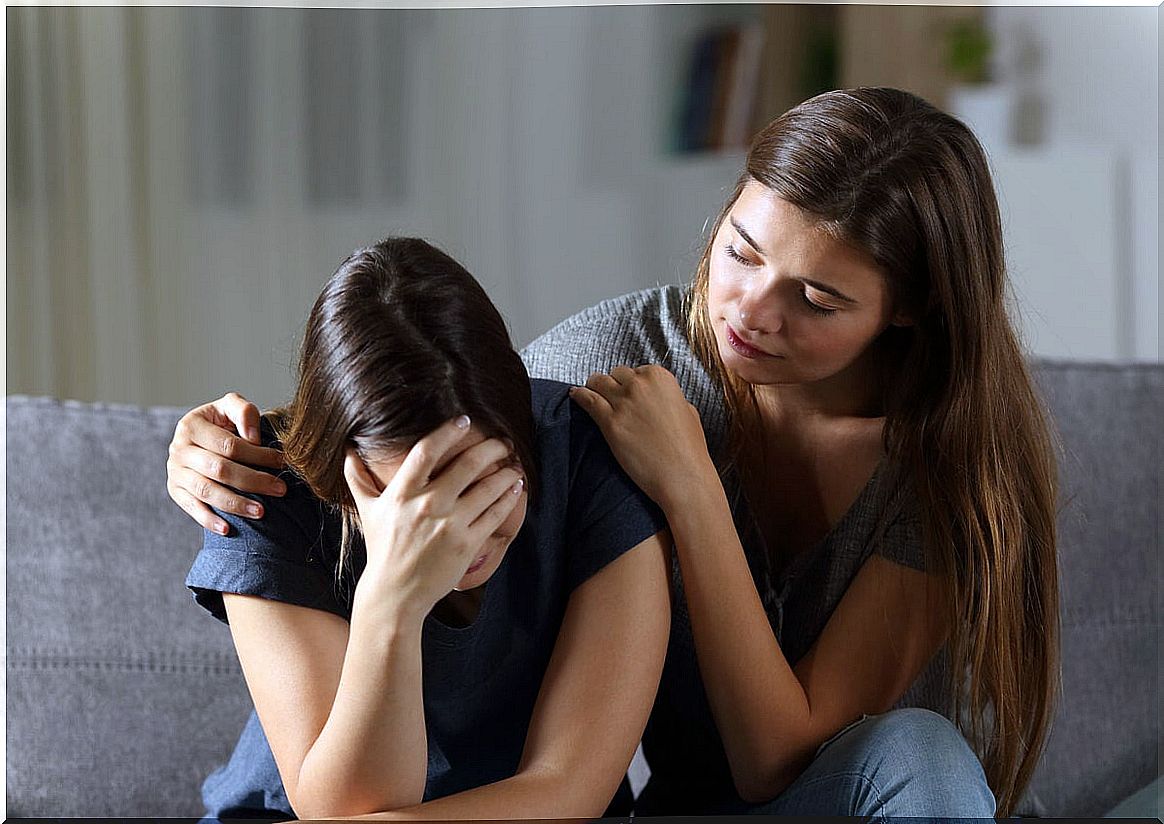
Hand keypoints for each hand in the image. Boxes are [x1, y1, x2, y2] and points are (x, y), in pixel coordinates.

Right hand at [166, 392, 286, 534]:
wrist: (200, 437)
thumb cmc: (223, 422)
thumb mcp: (231, 407)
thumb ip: (244, 412)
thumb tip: (253, 438)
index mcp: (191, 425)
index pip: (229, 445)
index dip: (258, 454)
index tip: (281, 462)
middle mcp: (178, 449)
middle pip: (220, 470)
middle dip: (254, 481)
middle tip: (280, 489)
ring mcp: (175, 472)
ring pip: (207, 491)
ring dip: (236, 504)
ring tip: (261, 511)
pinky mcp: (175, 491)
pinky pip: (192, 508)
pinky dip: (209, 520)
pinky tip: (228, 529)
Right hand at [343, 417, 525, 618]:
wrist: (396, 593)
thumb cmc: (382, 549)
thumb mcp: (367, 512)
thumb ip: (358, 480)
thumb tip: (348, 452)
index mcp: (402, 493)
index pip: (427, 450)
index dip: (448, 431)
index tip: (464, 420)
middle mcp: (427, 505)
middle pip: (467, 464)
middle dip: (491, 448)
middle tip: (502, 443)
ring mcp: (450, 525)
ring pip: (487, 488)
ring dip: (506, 473)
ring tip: (515, 465)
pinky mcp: (467, 544)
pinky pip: (494, 515)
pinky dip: (508, 498)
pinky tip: (515, 488)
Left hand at [570, 365, 716, 511]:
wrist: (682, 475)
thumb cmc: (689, 448)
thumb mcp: (687, 411)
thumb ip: (669, 398)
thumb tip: (658, 399)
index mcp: (660, 377)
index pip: (636, 371)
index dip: (631, 382)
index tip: (628, 391)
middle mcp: (640, 384)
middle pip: (615, 374)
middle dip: (613, 384)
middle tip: (609, 394)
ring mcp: (623, 402)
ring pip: (597, 382)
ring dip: (593, 386)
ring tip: (589, 390)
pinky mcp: (609, 422)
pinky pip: (587, 400)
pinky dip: (579, 396)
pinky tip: (575, 395)